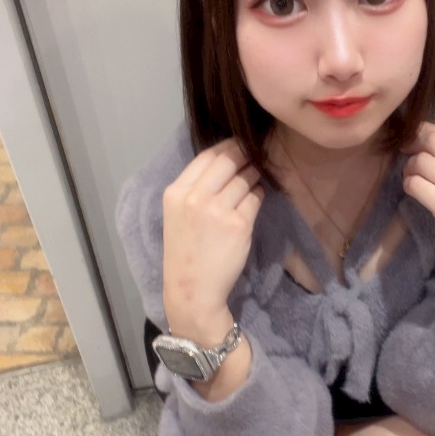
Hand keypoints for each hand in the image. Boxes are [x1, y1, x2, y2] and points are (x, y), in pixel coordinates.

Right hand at [162, 138, 263, 344]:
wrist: (192, 290)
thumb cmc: (186, 251)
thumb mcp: (178, 213)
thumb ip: (195, 187)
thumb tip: (227, 159)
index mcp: (175, 192)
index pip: (206, 155)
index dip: (227, 146)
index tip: (239, 145)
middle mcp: (195, 198)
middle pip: (228, 160)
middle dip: (246, 153)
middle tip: (257, 154)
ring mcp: (218, 211)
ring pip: (245, 178)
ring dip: (254, 175)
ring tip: (255, 178)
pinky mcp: (239, 225)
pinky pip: (255, 198)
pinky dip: (258, 194)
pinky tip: (256, 198)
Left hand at [401, 122, 434, 295]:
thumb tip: (432, 139)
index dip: (427, 133)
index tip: (416, 140)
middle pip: (434, 141)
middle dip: (414, 144)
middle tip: (406, 153)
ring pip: (421, 161)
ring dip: (410, 168)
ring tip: (414, 177)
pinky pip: (416, 185)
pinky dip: (409, 184)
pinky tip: (414, 190)